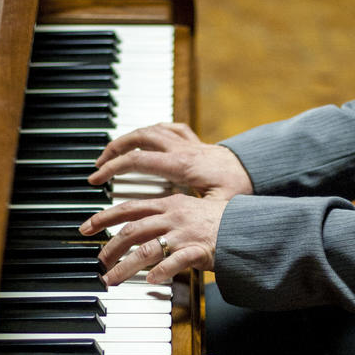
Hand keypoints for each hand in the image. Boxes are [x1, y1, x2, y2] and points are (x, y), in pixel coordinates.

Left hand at [79, 193, 225, 283]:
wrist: (247, 226)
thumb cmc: (217, 221)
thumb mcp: (187, 209)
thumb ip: (163, 216)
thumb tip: (139, 229)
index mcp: (168, 204)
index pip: (128, 208)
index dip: (103, 218)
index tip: (86, 227)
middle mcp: (173, 216)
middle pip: (131, 231)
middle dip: (110, 248)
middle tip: (98, 263)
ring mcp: (185, 234)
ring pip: (146, 249)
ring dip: (125, 267)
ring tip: (113, 279)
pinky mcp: (199, 250)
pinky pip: (176, 261)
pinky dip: (162, 270)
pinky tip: (151, 280)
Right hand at [88, 122, 252, 199]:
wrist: (259, 168)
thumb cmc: (241, 188)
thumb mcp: (221, 206)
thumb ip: (195, 215)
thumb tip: (173, 227)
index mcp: (182, 165)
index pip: (137, 160)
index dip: (112, 168)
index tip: (96, 179)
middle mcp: (181, 149)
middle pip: (137, 138)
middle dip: (113, 150)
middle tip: (97, 166)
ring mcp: (187, 142)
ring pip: (149, 129)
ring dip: (127, 138)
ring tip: (112, 153)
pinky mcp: (194, 142)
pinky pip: (168, 128)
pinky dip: (152, 130)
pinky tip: (143, 138)